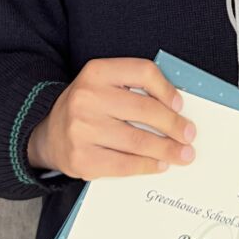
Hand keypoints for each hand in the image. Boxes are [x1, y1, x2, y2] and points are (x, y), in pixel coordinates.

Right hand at [27, 56, 195, 178]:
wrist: (49, 134)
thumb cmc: (88, 108)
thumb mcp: (104, 85)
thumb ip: (133, 89)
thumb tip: (177, 109)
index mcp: (97, 72)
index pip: (142, 72)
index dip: (166, 89)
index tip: (180, 104)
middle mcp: (87, 97)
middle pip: (144, 110)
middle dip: (173, 125)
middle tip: (190, 135)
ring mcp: (82, 129)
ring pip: (137, 141)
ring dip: (167, 149)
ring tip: (183, 153)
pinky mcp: (82, 158)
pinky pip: (124, 164)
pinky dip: (147, 165)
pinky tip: (160, 164)